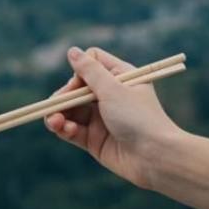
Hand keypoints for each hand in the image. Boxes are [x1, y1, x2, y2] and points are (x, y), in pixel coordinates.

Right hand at [43, 46, 181, 188]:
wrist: (154, 157)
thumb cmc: (138, 118)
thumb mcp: (113, 89)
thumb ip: (89, 71)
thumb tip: (72, 51)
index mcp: (119, 77)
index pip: (91, 64)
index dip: (81, 71)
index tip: (80, 84)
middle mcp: (109, 96)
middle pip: (75, 88)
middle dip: (63, 96)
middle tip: (58, 105)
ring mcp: (101, 119)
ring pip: (69, 110)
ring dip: (58, 114)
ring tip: (53, 121)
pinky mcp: (94, 139)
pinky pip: (71, 130)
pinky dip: (63, 128)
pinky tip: (62, 129)